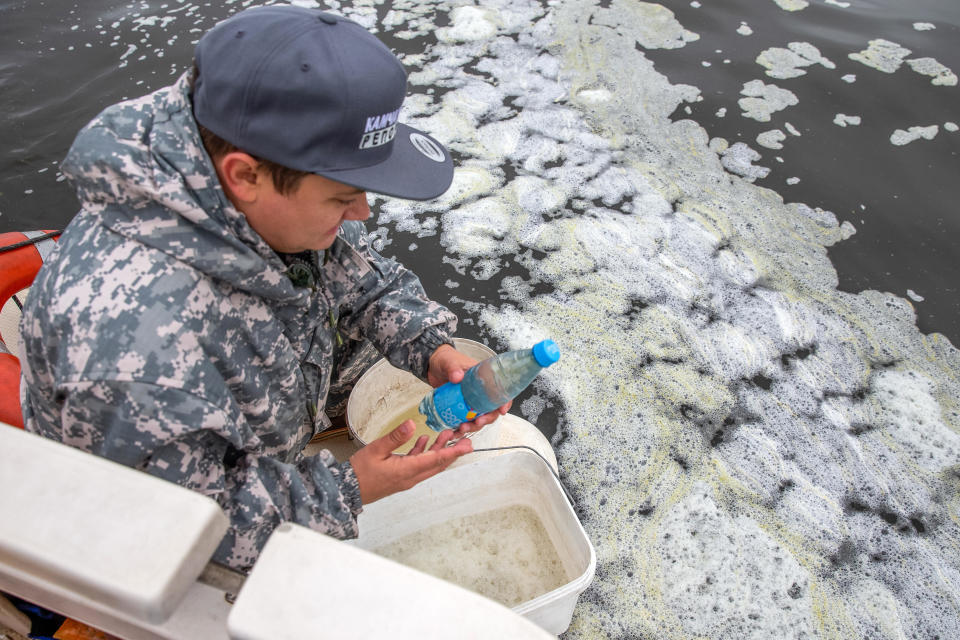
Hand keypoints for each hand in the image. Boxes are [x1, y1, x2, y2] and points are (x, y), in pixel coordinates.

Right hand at [349, 420, 472, 503]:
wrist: (347, 490)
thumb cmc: (359, 472)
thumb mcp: (375, 450)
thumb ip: (395, 437)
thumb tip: (411, 424)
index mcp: (407, 471)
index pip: (435, 460)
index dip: (453, 452)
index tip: (467, 446)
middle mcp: (410, 477)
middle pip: (437, 464)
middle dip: (452, 451)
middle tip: (465, 440)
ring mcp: (406, 478)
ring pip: (429, 464)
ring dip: (438, 450)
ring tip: (446, 435)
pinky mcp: (400, 477)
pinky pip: (417, 465)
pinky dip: (423, 453)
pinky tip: (424, 441)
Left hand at [426, 343, 510, 435]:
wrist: (432, 365)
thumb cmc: (445, 359)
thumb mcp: (449, 361)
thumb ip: (453, 368)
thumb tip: (457, 377)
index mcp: (484, 378)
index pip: (500, 391)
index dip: (504, 402)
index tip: (502, 411)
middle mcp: (480, 392)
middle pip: (490, 410)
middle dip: (486, 419)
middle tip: (477, 423)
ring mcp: (470, 401)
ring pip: (478, 418)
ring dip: (473, 426)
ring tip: (462, 428)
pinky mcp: (460, 408)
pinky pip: (464, 420)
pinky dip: (461, 428)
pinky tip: (454, 432)